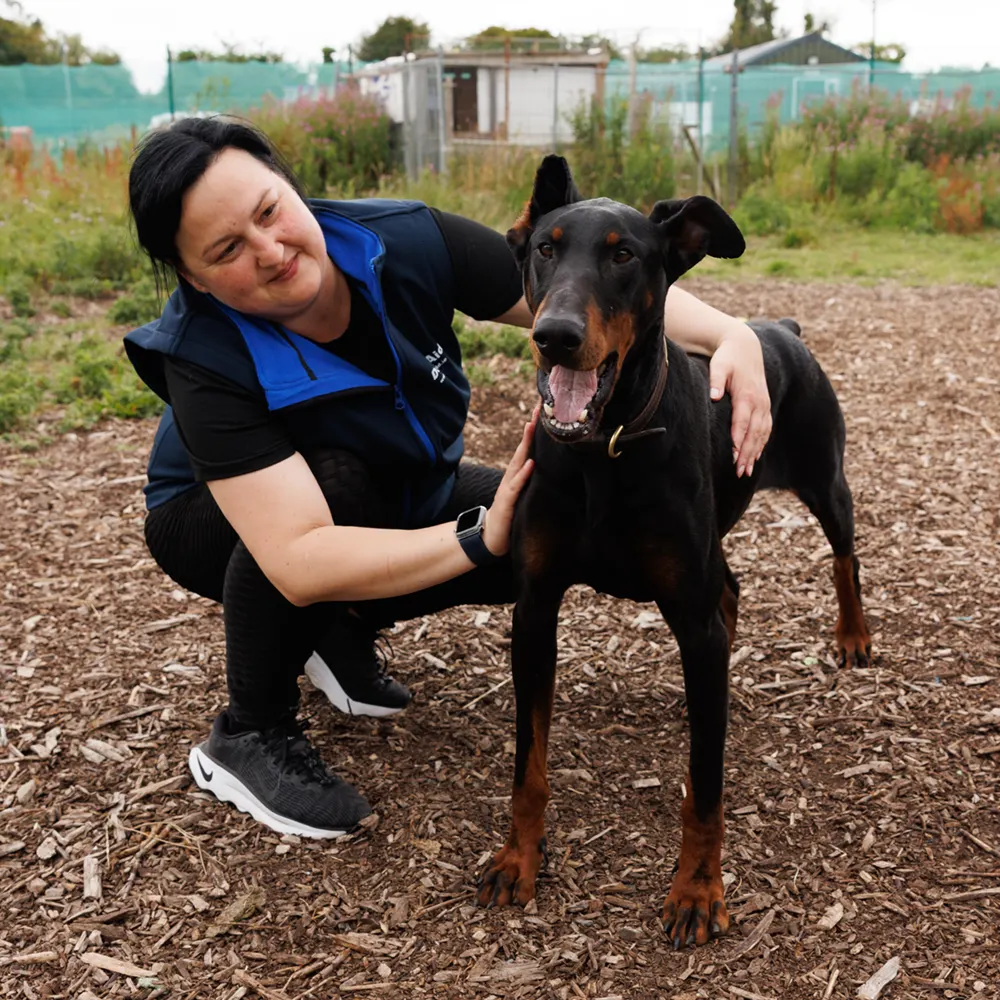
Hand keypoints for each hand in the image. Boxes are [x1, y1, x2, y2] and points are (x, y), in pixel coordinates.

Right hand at [483, 404, 538, 555]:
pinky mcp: (506, 502)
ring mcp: (508, 487)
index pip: (528, 448)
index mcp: (518, 474)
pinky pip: (516, 486)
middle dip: (531, 428)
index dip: (536, 430)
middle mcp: (512, 476)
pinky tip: (530, 463)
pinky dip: (523, 474)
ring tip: (532, 425)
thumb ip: (534, 483)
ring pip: (517, 461)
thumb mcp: (526, 496)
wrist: (490, 537)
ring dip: (525, 443)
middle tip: (539, 408)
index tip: (545, 411)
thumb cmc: (511, 515)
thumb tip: (553, 471)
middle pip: (522, 447)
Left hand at [709, 324, 771, 476]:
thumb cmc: (728, 358)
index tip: (733, 457)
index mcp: (747, 395)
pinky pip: (766, 428)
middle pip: (753, 433)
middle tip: (740, 472)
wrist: (745, 347)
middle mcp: (759, 402)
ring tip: (747, 471)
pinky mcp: (765, 405)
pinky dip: (761, 444)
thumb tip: (713, 396)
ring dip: (755, 453)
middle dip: (747, 454)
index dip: (738, 441)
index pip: (742, 423)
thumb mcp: (719, 365)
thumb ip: (716, 381)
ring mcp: (764, 404)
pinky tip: (755, 456)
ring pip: (762, 433)